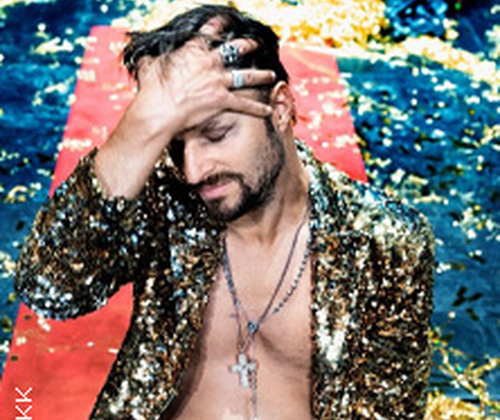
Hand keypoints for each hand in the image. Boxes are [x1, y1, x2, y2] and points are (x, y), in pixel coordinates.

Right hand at [129, 35, 274, 143]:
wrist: (159, 109)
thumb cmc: (152, 88)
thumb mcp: (148, 65)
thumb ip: (152, 58)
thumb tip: (145, 55)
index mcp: (193, 50)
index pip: (210, 31)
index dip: (220, 24)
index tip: (226, 20)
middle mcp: (210, 62)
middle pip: (234, 49)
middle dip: (247, 45)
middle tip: (255, 44)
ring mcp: (218, 81)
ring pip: (245, 76)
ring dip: (260, 75)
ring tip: (270, 74)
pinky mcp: (222, 101)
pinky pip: (244, 104)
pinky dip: (257, 108)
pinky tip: (267, 110)